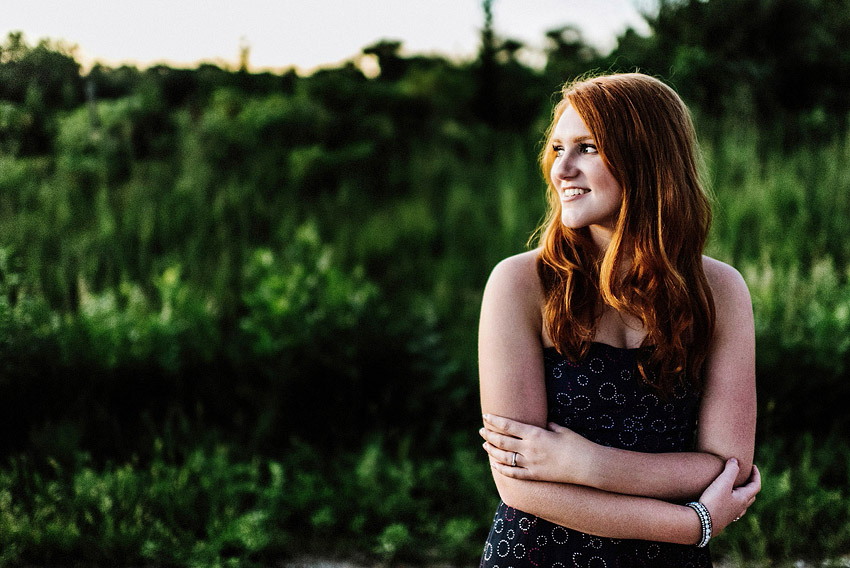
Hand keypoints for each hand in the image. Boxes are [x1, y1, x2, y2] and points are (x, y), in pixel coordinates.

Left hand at [479, 413, 594, 483]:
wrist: (588, 466)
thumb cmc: (578, 444)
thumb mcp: (562, 430)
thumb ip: (549, 426)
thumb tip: (543, 422)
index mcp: (536, 434)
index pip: (509, 426)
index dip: (495, 421)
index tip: (486, 416)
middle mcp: (530, 448)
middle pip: (502, 441)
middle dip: (489, 434)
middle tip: (481, 430)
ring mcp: (531, 463)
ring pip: (504, 457)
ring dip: (492, 450)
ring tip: (484, 445)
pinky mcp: (535, 476)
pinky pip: (514, 473)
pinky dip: (502, 469)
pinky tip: (494, 464)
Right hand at [697, 458, 760, 535]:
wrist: (701, 523)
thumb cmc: (713, 502)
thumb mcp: (722, 483)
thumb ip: (731, 470)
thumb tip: (736, 460)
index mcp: (743, 499)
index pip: (756, 486)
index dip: (756, 475)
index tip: (753, 466)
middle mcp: (740, 508)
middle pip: (751, 495)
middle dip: (750, 484)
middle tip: (746, 475)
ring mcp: (731, 514)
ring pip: (742, 504)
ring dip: (742, 494)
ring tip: (736, 488)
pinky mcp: (722, 518)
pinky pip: (732, 509)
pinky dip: (733, 502)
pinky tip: (725, 501)